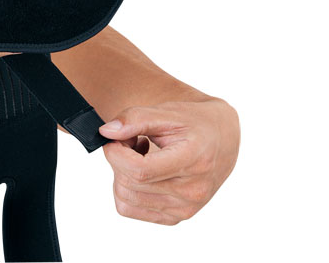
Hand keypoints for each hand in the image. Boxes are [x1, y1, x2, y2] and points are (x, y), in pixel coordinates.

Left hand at [99, 98, 239, 224]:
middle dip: (118, 158)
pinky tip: (143, 170)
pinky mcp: (176, 217)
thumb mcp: (167, 112)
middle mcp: (192, 191)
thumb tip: (106, 132)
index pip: (139, 171)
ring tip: (139, 153)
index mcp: (193, 161)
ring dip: (122, 173)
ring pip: (126, 198)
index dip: (116, 153)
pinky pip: (131, 209)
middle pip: (130, 184)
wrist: (222, 139)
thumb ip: (135, 119)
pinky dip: (128, 188)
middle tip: (130, 138)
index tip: (114, 137)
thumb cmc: (195, 122)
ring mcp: (185, 209)